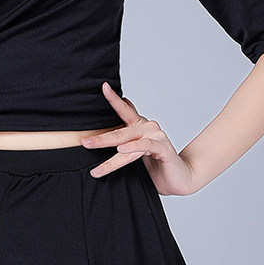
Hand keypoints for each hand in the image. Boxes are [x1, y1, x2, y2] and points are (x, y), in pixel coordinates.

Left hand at [80, 82, 196, 195]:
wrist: (179, 178)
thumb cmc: (156, 162)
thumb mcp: (138, 146)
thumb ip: (127, 131)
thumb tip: (120, 109)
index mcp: (139, 125)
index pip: (124, 109)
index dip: (113, 98)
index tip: (103, 86)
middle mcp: (147, 127)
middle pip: (120, 132)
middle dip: (100, 139)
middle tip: (84, 142)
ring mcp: (156, 136)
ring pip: (128, 142)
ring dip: (110, 154)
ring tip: (96, 163)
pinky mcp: (163, 148)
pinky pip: (145, 146)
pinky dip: (133, 148)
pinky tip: (122, 150)